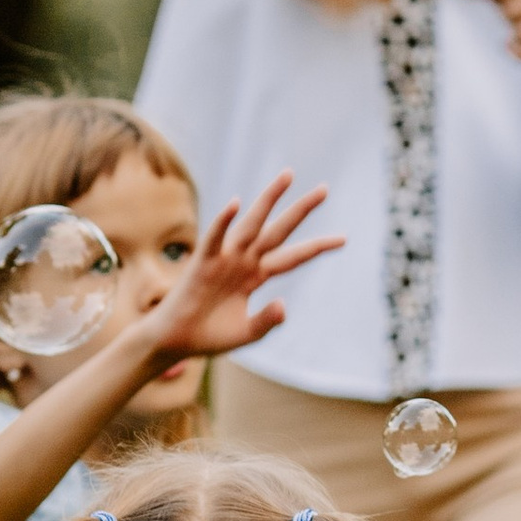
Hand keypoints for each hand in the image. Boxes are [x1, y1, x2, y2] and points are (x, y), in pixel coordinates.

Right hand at [144, 173, 343, 363]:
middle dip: (300, 210)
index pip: (293, 257)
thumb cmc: (209, 336)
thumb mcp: (247, 333)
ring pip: (251, 224)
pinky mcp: (203, 262)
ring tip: (287, 177)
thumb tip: (284, 305)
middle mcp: (244, 261)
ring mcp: (224, 259)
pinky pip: (215, 238)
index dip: (317, 247)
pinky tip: (236, 204)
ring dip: (269, 200)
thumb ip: (267, 321)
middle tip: (324, 190)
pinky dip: (224, 222)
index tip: (344, 239)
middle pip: (278, 231)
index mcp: (257, 276)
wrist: (176, 342)